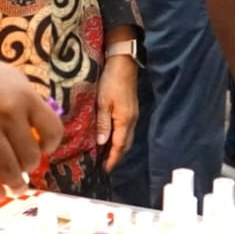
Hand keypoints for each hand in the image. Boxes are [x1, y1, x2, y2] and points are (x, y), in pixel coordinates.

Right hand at [0, 49, 64, 198]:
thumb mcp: (16, 80)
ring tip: (17, 189)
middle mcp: (7, 113)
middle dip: (30, 167)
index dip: (52, 145)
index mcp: (25, 97)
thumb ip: (31, 105)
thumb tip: (44, 134)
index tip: (45, 148)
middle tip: (26, 168)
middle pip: (30, 155)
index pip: (52, 130)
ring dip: (16, 185)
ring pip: (8, 169)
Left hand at [96, 55, 138, 171]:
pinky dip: (118, 137)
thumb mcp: (103, 102)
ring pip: (126, 137)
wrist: (123, 63)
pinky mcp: (130, 109)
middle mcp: (131, 120)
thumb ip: (103, 123)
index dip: (112, 159)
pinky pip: (126, 129)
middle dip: (116, 156)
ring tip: (105, 154)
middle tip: (104, 165)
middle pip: (125, 144)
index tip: (105, 170)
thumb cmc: (111, 81)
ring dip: (117, 147)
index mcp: (125, 120)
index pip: (119, 146)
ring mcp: (133, 114)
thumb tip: (101, 143)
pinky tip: (110, 137)